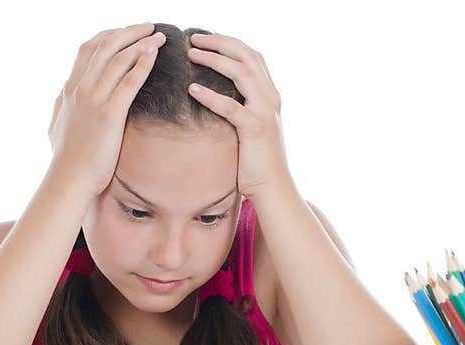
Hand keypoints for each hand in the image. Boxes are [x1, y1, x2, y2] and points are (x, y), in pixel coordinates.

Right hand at [47, 23, 165, 196]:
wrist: (69, 179)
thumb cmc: (66, 159)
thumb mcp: (56, 126)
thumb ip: (61, 107)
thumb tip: (62, 97)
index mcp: (69, 90)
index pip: (88, 50)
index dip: (108, 36)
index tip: (124, 33)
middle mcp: (80, 89)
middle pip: (105, 46)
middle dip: (128, 31)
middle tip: (147, 26)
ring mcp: (94, 100)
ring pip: (119, 59)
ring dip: (141, 43)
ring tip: (158, 36)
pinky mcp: (109, 114)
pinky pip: (129, 81)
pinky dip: (143, 63)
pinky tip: (155, 54)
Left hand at [186, 33, 292, 199]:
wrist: (273, 187)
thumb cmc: (257, 162)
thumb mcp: (251, 129)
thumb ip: (242, 109)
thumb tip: (218, 99)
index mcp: (269, 95)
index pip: (252, 56)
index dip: (230, 43)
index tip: (207, 38)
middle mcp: (270, 98)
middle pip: (246, 56)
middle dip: (219, 42)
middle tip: (194, 38)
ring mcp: (264, 112)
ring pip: (241, 73)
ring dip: (214, 59)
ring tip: (191, 54)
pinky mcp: (255, 129)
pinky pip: (230, 106)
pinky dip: (210, 95)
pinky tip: (191, 89)